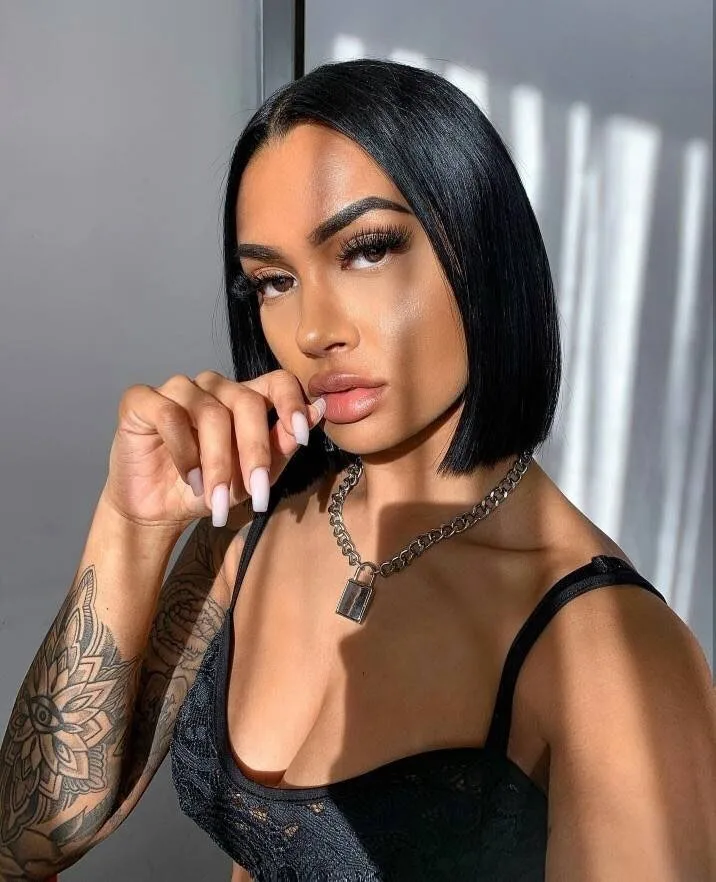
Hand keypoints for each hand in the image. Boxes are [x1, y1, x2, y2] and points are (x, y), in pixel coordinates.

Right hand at [102, 369, 325, 530]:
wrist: (159, 510)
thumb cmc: (209, 489)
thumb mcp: (254, 476)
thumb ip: (283, 444)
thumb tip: (319, 411)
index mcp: (244, 397)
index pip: (277, 381)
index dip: (292, 404)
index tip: (303, 437)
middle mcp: (213, 386)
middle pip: (245, 402)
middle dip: (254, 454)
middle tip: (256, 497)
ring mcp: (178, 389)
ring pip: (210, 412)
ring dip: (217, 463)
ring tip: (215, 497)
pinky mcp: (142, 400)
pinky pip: (170, 414)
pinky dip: (183, 451)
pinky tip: (187, 476)